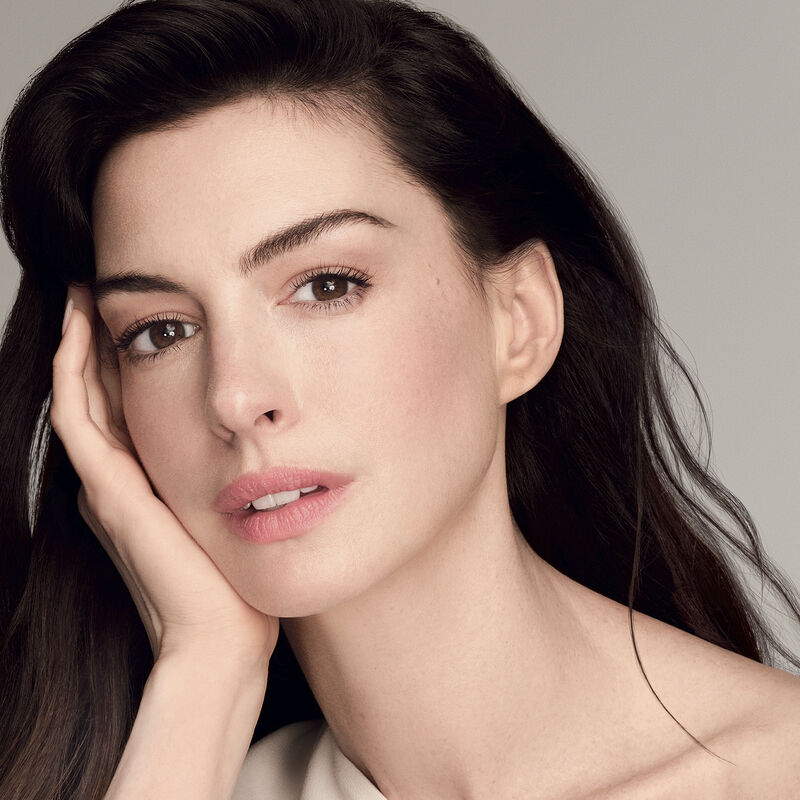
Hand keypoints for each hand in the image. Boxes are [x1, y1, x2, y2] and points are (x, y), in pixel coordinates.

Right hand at [50, 284, 278, 670]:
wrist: (224, 633)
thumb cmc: (236, 576)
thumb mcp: (232, 509)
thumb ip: (228, 475)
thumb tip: (258, 438)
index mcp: (145, 479)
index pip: (124, 404)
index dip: (120, 357)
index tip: (134, 310)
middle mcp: (118, 479)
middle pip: (96, 393)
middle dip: (94, 341)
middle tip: (94, 289)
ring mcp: (107, 485)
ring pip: (79, 398)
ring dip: (76, 346)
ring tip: (81, 298)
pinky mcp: (109, 493)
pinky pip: (77, 420)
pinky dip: (71, 376)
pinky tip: (76, 336)